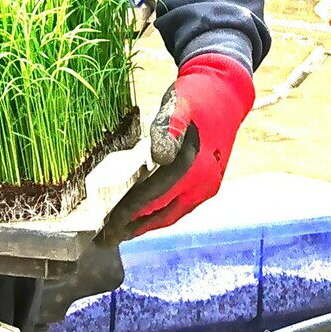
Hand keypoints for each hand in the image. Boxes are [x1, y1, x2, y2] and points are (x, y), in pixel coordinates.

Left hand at [101, 53, 253, 244]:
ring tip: (121, 233)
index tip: (106, 227)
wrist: (225, 93)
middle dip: (133, 228)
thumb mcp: (179, 104)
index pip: (154, 198)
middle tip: (105, 239)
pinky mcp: (208, 184)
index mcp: (193, 166)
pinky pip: (181, 206)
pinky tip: (146, 216)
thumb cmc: (195, 97)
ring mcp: (208, 186)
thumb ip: (167, 128)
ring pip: (173, 214)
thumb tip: (159, 155)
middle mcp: (203, 183)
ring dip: (146, 225)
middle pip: (163, 214)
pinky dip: (160, 214)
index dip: (129, 214)